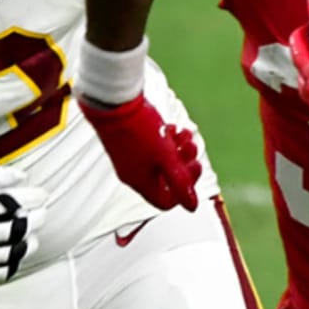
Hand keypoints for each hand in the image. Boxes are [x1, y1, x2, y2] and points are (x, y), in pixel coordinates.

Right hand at [0, 165, 47, 281]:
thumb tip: (22, 175)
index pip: (9, 203)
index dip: (32, 198)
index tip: (41, 194)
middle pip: (16, 228)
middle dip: (35, 219)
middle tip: (41, 213)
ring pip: (13, 251)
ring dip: (29, 241)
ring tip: (32, 232)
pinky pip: (4, 271)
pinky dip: (17, 260)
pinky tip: (21, 247)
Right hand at [78, 93, 200, 210]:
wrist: (115, 102)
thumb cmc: (138, 128)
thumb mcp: (166, 157)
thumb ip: (180, 182)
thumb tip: (192, 206)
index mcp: (140, 181)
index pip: (166, 201)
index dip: (184, 189)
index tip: (193, 167)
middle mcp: (134, 172)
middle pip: (167, 179)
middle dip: (184, 163)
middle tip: (191, 147)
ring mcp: (132, 157)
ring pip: (163, 160)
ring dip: (179, 149)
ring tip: (185, 135)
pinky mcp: (132, 142)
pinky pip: (155, 147)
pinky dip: (168, 140)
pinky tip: (173, 128)